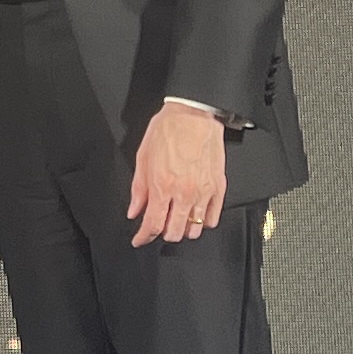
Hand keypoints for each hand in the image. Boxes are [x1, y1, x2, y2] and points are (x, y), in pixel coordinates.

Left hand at [127, 100, 227, 248]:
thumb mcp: (143, 157)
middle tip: (158, 226)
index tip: (140, 240)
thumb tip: (134, 210)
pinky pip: (212, 218)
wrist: (194, 114)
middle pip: (174, 232)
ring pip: (194, 229)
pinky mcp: (218, 188)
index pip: (152, 225)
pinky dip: (203, 222)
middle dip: (163, 233)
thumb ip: (139, 188)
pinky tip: (195, 216)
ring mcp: (203, 192)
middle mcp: (184, 193)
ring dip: (183, 229)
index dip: (143, 237)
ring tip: (176, 221)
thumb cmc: (168, 129)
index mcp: (162, 186)